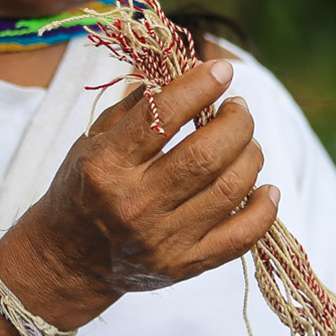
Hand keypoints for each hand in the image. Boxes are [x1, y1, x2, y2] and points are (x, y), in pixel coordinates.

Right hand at [0, 59, 279, 325]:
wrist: (69, 260)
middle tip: (238, 107)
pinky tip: (266, 187)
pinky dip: (265, 208)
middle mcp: (133, 205)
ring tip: (247, 140)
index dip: (199, 87)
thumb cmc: (84, 188)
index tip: (222, 70)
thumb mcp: (93, 140)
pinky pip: (242, 237)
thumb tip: (190, 69)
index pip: (161, 118)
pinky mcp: (184, 266)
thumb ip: (139, 106)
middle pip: (205, 156)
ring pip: (229, 190)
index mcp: (105, 167)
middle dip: (236, 122)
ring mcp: (161, 241)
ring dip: (250, 155)